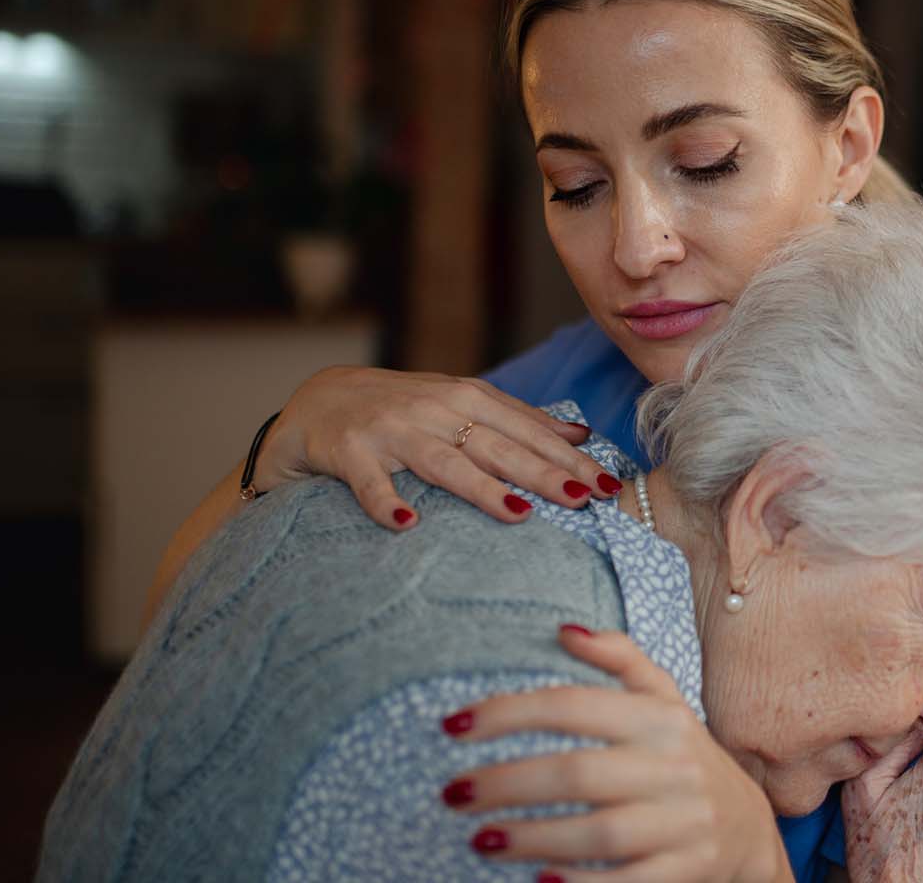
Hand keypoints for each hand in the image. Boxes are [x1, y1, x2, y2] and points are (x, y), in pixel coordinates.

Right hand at [256, 366, 617, 528]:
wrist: (314, 400)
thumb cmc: (398, 408)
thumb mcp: (460, 404)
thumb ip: (516, 419)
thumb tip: (580, 432)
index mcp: (466, 398)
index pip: (528, 430)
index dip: (569, 457)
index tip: (608, 484)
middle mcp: (433, 409)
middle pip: (498, 445)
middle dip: (543, 472)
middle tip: (584, 499)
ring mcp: (390, 429)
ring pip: (444, 461)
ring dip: (482, 488)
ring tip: (519, 514)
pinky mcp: (348, 451)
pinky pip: (369, 481)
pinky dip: (384, 500)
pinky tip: (405, 524)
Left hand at [441, 626, 790, 882]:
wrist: (750, 832)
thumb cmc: (686, 760)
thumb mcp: (666, 704)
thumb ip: (621, 659)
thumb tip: (564, 630)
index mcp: (661, 720)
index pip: (575, 706)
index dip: (510, 713)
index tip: (453, 726)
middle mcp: (675, 767)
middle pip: (579, 772)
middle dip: (508, 783)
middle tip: (453, 793)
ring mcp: (685, 822)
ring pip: (601, 831)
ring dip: (533, 838)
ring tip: (480, 839)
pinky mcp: (688, 870)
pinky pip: (629, 882)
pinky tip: (537, 880)